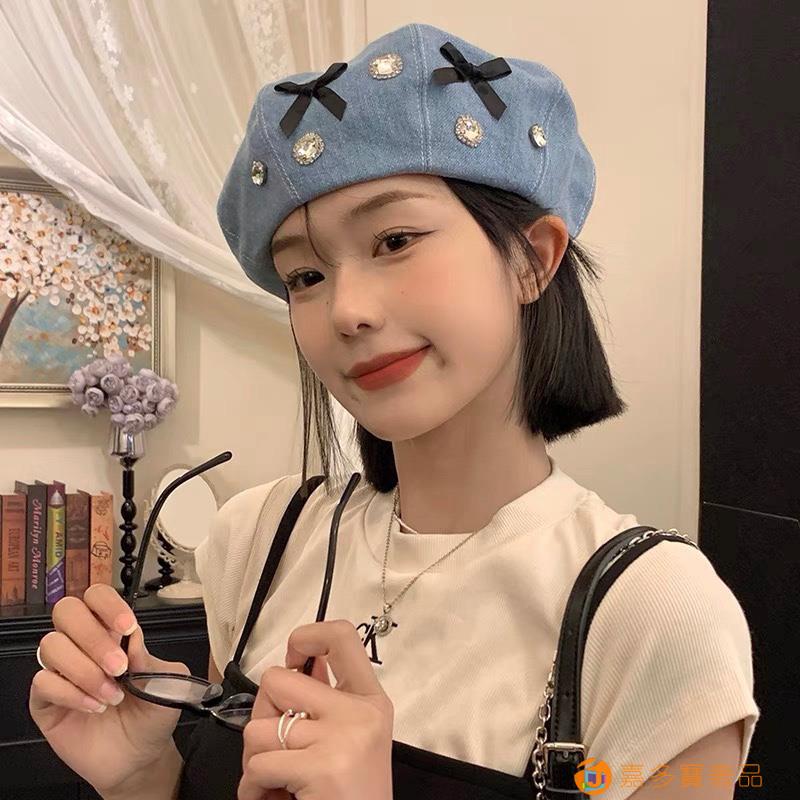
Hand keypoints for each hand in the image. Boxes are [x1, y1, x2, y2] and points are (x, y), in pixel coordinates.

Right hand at [29, 584, 189, 794]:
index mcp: (112, 631)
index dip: (108, 605)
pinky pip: (43, 682)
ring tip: (113, 695)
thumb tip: (133, 639)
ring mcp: (61, 670)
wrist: (141, 756)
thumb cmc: (153, 712)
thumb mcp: (167, 682)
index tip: (127, 627)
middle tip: (118, 666)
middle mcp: (82, 644)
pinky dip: (71, 693)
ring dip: (85, 670)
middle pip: (67, 611)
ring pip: (52, 645)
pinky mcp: (45, 701)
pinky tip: (95, 706)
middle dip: (93, 636)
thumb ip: (151, 658)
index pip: (97, 597)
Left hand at [238, 619, 394, 799]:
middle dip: (262, 714)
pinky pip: (258, 765)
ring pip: (258, 727)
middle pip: (278, 680)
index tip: (293, 661)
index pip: (341, 636)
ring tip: (272, 778)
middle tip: (272, 743)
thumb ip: (328, 700)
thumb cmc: (352, 793)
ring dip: (253, 759)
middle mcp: (360, 712)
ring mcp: (342, 738)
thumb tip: (299, 663)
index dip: (306, 637)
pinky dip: (253, 788)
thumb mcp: (353, 738)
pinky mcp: (321, 768)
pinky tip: (271, 797)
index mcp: (371, 699)